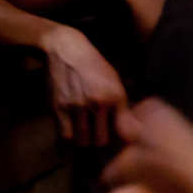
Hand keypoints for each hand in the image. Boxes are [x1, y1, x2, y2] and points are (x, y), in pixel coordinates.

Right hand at [40, 26, 127, 145]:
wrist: (67, 50)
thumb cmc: (95, 66)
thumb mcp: (115, 81)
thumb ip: (123, 106)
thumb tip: (134, 131)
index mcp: (115, 96)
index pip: (124, 132)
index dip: (123, 139)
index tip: (119, 137)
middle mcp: (97, 103)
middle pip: (101, 140)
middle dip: (100, 139)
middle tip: (98, 133)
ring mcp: (76, 107)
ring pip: (83, 141)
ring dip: (84, 139)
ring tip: (85, 131)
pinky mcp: (58, 108)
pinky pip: (65, 135)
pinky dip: (70, 135)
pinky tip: (72, 128)